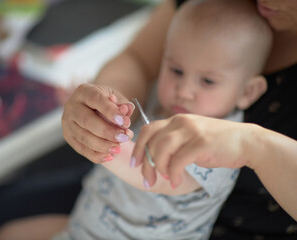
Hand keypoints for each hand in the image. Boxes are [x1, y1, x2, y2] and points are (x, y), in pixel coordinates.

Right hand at [62, 83, 133, 162]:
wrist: (94, 108)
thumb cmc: (107, 103)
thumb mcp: (117, 99)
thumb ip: (123, 105)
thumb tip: (127, 110)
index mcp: (84, 91)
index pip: (95, 99)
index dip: (109, 111)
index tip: (124, 121)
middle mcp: (71, 106)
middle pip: (87, 120)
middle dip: (107, 131)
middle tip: (124, 137)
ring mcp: (67, 123)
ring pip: (83, 137)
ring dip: (103, 145)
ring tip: (119, 148)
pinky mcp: (68, 136)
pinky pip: (81, 149)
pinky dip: (96, 155)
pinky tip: (110, 156)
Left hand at [132, 114, 247, 186]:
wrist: (246, 141)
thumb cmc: (216, 144)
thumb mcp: (190, 138)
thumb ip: (173, 145)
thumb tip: (153, 162)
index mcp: (176, 120)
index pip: (147, 129)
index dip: (138, 147)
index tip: (135, 164)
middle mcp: (181, 122)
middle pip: (152, 142)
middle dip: (146, 164)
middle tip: (148, 180)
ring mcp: (192, 131)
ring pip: (162, 149)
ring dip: (159, 168)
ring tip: (166, 179)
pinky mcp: (202, 143)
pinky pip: (178, 161)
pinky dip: (173, 174)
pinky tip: (176, 181)